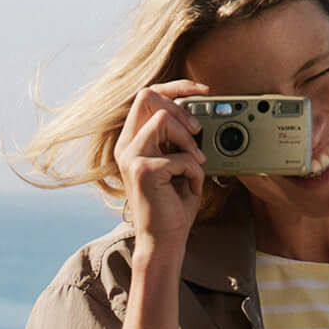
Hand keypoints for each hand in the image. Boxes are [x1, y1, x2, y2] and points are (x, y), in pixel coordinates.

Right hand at [113, 79, 208, 251]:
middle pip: (148, 96)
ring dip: (188, 140)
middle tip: (197, 131)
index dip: (175, 87)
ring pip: (163, 118)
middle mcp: (127, 146)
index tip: (201, 91)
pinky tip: (191, 187)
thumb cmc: (173, 205)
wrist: (164, 240)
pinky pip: (179, 155)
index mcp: (133, 141)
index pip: (147, 96)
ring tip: (196, 163)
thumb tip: (196, 113)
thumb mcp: (177, 164)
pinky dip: (194, 171)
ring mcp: (131, 157)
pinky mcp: (143, 170)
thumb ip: (178, 139)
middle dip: (180, 107)